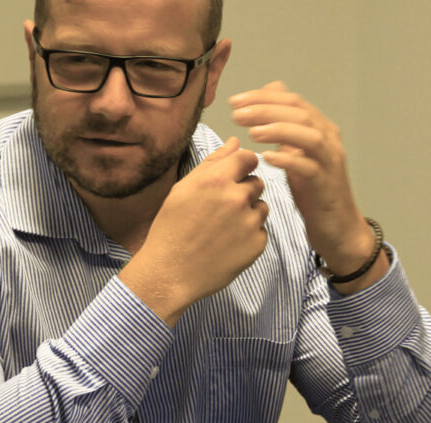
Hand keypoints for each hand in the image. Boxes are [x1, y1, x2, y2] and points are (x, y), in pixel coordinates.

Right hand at [120, 137, 268, 325]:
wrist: (169, 272)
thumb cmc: (171, 228)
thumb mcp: (183, 189)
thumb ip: (213, 162)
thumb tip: (235, 142)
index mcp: (216, 179)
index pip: (249, 157)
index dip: (243, 166)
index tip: (233, 178)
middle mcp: (236, 198)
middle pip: (257, 182)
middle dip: (243, 191)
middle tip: (220, 209)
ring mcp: (249, 222)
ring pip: (261, 207)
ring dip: (248, 213)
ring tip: (222, 228)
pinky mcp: (256, 244)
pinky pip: (261, 231)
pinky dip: (248, 236)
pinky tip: (226, 244)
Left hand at [229, 81, 382, 291]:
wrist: (338, 227)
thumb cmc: (312, 189)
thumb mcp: (296, 152)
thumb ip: (284, 123)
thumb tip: (270, 90)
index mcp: (319, 128)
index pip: (291, 100)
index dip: (262, 97)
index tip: (234, 101)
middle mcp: (328, 140)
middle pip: (299, 113)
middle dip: (266, 110)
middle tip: (237, 115)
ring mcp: (330, 162)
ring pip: (309, 136)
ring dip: (279, 130)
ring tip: (251, 133)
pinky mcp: (327, 185)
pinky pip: (310, 168)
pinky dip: (289, 160)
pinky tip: (267, 158)